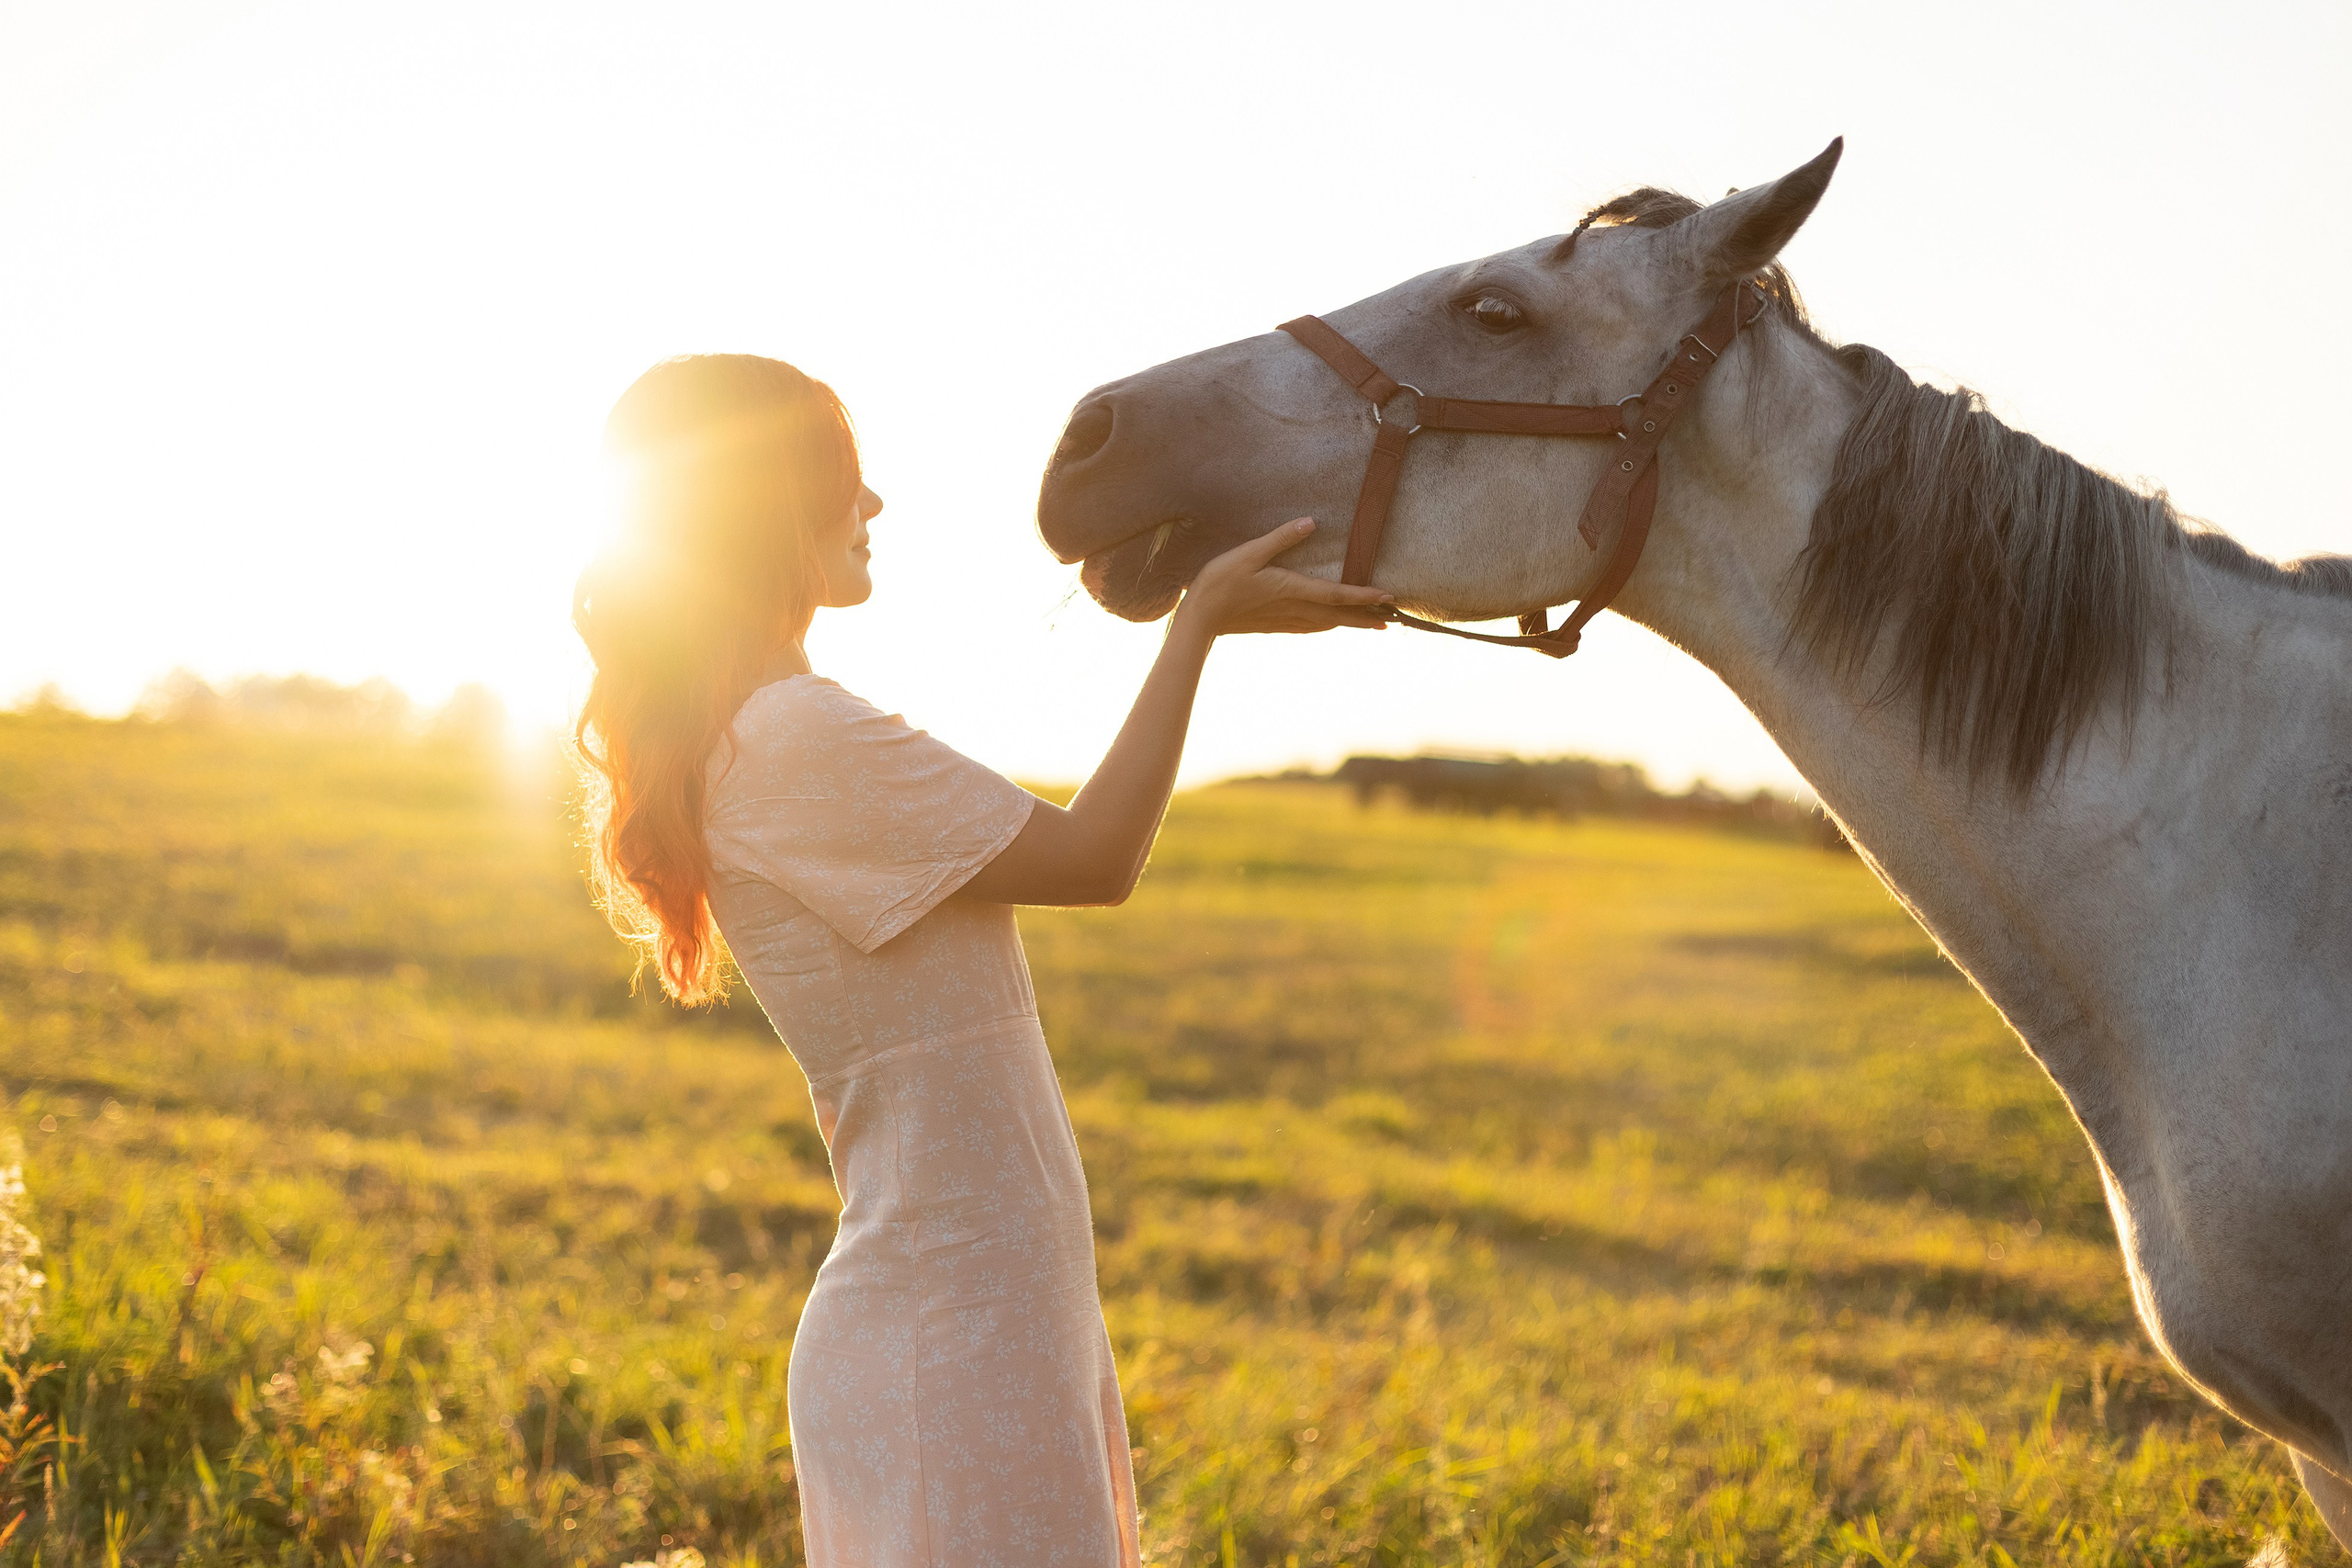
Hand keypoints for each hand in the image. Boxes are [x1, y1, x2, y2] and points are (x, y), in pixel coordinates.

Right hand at [1172, 518, 1393, 637]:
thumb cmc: (1221, 582)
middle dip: (1366, 617)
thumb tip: (1311, 523)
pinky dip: (1327, 626)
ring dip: (1350, 623)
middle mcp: (1294, 609)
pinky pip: (1309, 628)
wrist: (1199, 619)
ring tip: (1371, 624)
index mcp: (1292, 589)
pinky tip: (1329, 626)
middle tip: (1392, 621)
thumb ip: (1281, 538)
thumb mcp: (1249, 553)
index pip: (1336, 594)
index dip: (1364, 595)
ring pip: (1326, 624)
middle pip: (1338, 616)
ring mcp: (1284, 620)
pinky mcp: (1274, 626)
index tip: (1389, 598)